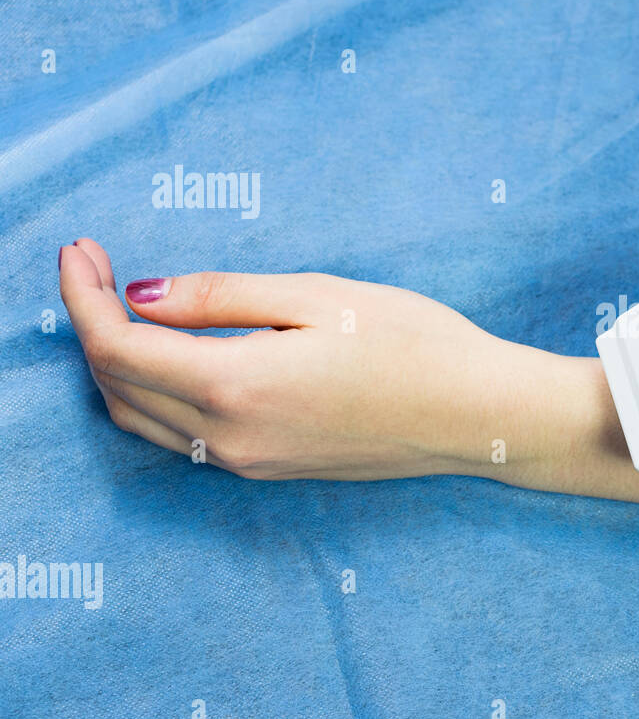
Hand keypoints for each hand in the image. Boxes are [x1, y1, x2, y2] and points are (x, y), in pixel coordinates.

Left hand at [57, 239, 549, 479]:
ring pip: (144, 418)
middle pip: (117, 388)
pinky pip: (183, 434)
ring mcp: (250, 462)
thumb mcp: (316, 298)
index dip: (81, 295)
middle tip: (98, 266)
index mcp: (236, 387)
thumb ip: (220, 297)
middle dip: (91, 326)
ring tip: (128, 306)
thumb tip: (142, 295)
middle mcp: (230, 439)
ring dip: (120, 364)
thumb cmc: (414, 344)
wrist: (479, 415)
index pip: (117, 347)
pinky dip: (157, 391)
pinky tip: (178, 352)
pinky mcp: (272, 468)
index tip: (79, 249)